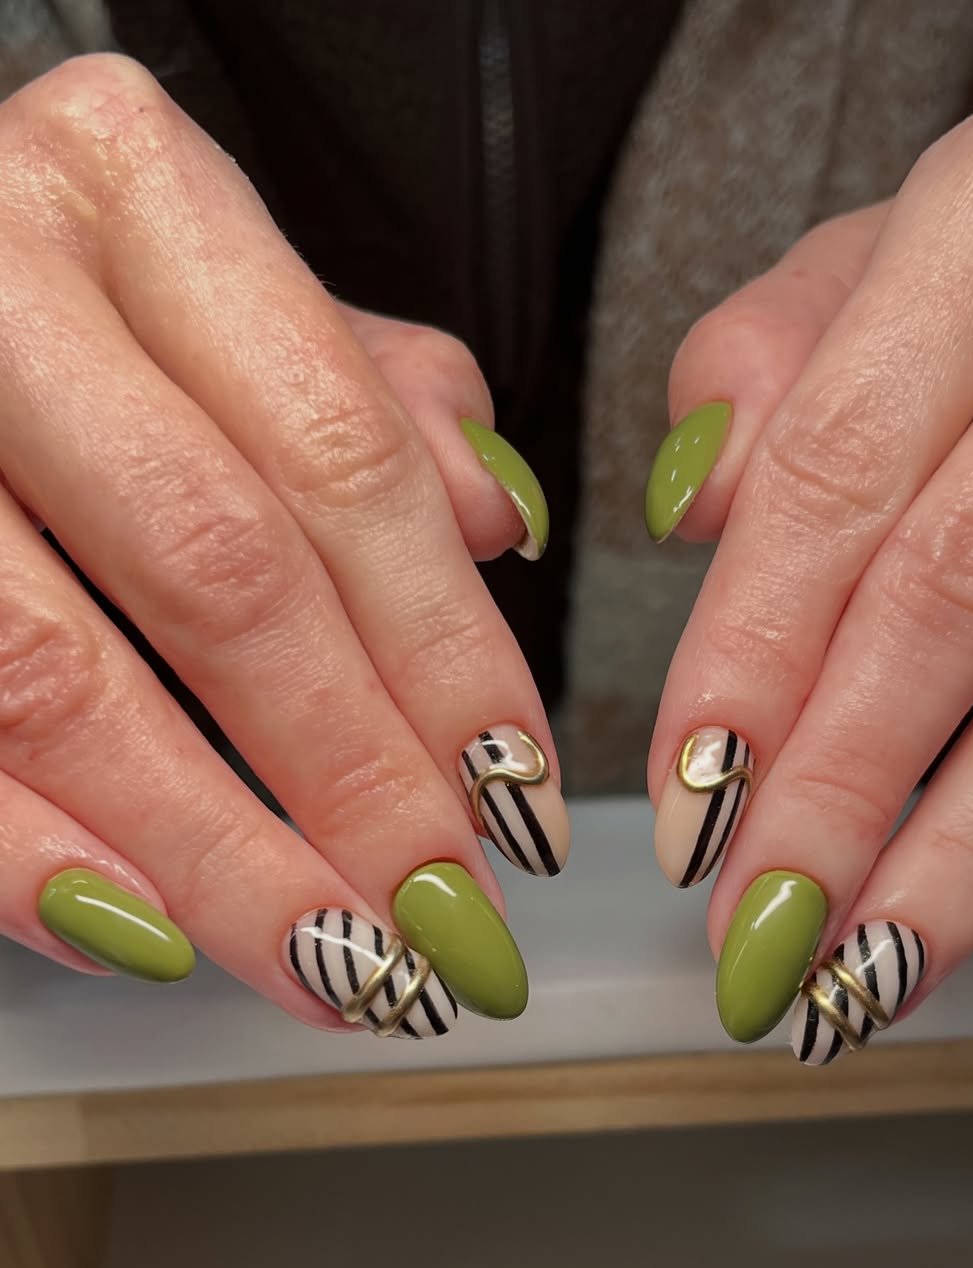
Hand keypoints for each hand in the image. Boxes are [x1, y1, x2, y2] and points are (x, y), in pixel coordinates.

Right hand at [0, 56, 567, 1036]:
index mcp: (134, 192)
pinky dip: (33, 848)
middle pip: (220, 574)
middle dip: (352, 775)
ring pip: (56, 674)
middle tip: (445, 915)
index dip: (447, 651)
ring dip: (212, 852)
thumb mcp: (223, 286)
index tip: (518, 795)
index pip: (342, 459)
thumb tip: (495, 522)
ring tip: (333, 962)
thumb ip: (363, 392)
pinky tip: (145, 932)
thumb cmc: (66, 286)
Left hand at [647, 82, 972, 1057]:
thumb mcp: (871, 259)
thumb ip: (762, 367)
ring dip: (969, 849)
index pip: (836, 470)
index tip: (688, 803)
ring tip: (867, 968)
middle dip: (847, 782)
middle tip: (762, 928)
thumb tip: (692, 506)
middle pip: (959, 587)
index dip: (751, 655)